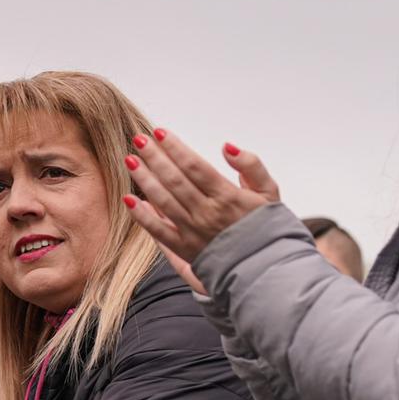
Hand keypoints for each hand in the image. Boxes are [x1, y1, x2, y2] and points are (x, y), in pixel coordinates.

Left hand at [123, 129, 277, 271]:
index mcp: (227, 196)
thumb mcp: (269, 192)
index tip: (160, 132)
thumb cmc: (265, 227)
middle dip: (154, 157)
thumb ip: (251, 166)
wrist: (263, 267)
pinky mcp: (184, 249)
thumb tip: (227, 146)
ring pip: (163, 201)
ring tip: (130, 160)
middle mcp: (207, 213)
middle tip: (138, 139)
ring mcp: (193, 231)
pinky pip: (158, 231)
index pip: (194, 166)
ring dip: (144, 179)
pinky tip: (129, 200)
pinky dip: (142, 215)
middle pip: (174, 180)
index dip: (175, 148)